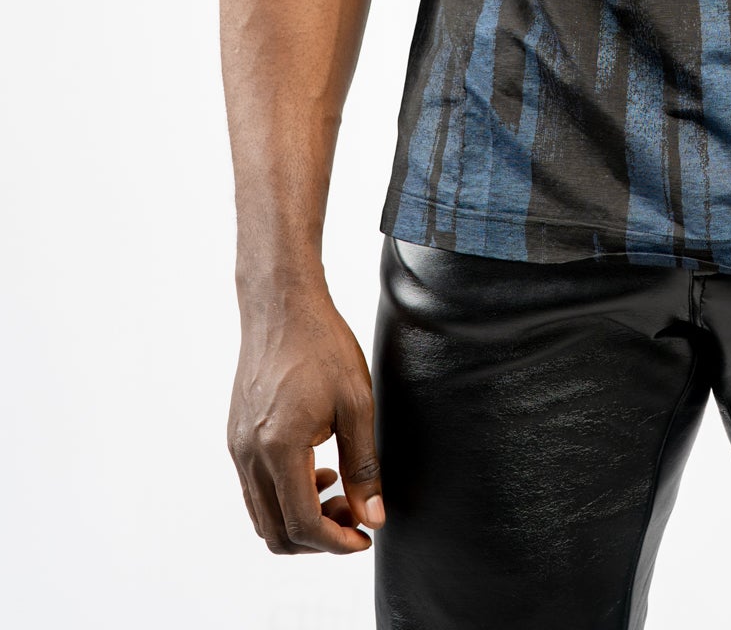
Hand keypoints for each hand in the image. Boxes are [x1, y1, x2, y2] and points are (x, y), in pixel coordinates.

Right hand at [228, 286, 386, 554]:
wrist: (281, 306)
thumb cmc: (323, 346)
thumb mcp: (357, 403)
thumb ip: (364, 466)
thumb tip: (375, 518)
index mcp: (279, 448)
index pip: (302, 525)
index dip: (337, 543)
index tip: (366, 537)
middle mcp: (249, 456)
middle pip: (276, 533)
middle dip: (319, 539)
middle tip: (356, 516)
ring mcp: (237, 448)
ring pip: (262, 516)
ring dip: (301, 520)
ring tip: (339, 491)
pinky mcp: (235, 437)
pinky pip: (255, 490)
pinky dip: (285, 497)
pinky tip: (317, 470)